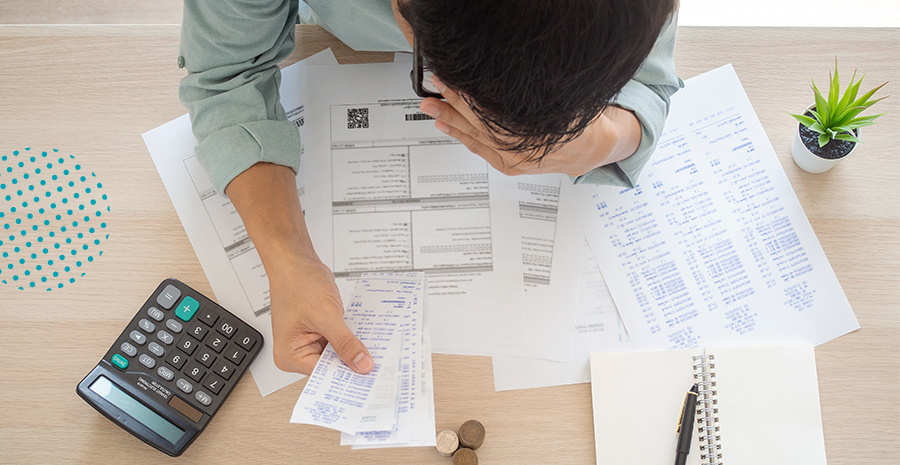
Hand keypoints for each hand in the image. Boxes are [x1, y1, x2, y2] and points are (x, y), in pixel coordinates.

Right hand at [268, 255, 373, 374]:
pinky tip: (366, 336)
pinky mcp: (320, 332)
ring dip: (354, 350)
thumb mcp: (325, 315)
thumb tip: (362, 364)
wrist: (296, 261)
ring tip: (375, 350)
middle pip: (332, 367)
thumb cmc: (298, 283)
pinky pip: (340, 341)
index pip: (324, 375)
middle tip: (378, 365)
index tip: (370, 380)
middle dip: (352, 363)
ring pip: (339, 354)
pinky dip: (352, 339)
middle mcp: (297, 353)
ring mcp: (309, 342)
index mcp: (290, 356)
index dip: (347, 376)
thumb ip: (345, 342)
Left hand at [419, 76, 641, 176]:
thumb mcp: (560, 100)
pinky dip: (461, 136)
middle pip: (480, 122)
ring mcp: (513, 161)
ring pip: (476, 136)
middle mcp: (522, 150)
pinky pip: (480, 149)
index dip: (473, 95)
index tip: (457, 80)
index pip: (495, 111)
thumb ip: (531, 95)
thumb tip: (498, 80)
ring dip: (451, 118)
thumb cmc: (580, 121)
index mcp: (536, 132)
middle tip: (438, 84)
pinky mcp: (509, 166)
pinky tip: (445, 125)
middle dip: (455, 101)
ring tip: (431, 105)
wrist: (592, 149)